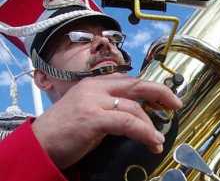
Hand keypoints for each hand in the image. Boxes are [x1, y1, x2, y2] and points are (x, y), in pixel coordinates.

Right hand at [32, 74, 181, 168]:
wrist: (38, 143)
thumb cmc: (65, 128)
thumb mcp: (89, 108)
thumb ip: (109, 105)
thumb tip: (134, 111)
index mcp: (96, 83)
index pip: (130, 80)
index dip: (150, 88)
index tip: (164, 97)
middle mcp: (96, 87)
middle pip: (136, 84)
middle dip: (160, 92)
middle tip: (176, 103)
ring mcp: (94, 100)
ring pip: (133, 107)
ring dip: (150, 124)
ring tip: (158, 139)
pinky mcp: (92, 117)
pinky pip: (126, 122)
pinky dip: (143, 131)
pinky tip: (152, 141)